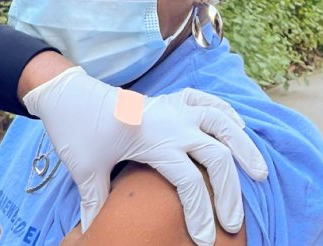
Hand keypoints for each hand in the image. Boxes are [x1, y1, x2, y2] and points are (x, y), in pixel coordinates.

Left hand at [23, 67, 268, 245]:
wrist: (63, 91)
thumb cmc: (73, 128)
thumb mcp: (83, 168)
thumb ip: (96, 201)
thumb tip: (93, 235)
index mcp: (152, 139)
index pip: (189, 182)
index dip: (200, 213)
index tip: (205, 239)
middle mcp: (170, 121)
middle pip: (216, 156)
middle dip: (229, 192)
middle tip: (233, 222)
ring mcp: (171, 107)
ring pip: (221, 121)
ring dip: (243, 146)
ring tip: (259, 173)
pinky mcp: (166, 98)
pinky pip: (204, 99)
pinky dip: (225, 111)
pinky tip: (237, 128)